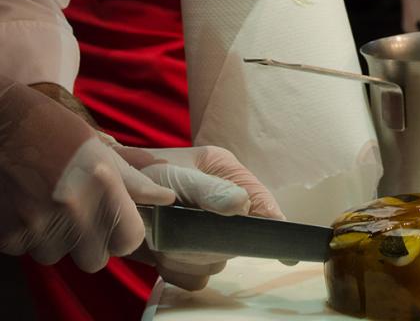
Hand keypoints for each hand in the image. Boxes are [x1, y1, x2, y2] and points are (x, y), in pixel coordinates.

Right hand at [0, 80, 173, 270]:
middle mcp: (73, 206)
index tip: (120, 224)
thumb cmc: (52, 127)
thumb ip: (132, 175)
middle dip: (91, 243)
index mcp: (102, 181)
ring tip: (49, 203)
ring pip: (57, 256)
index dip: (125, 234)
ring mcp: (38, 223)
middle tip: (83, 214)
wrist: (1, 120)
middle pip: (95, 259)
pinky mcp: (8, 233)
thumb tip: (165, 194)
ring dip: (56, 239)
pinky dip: (26, 235)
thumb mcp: (97, 144)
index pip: (129, 240)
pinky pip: (26, 251)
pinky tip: (26, 204)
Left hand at [114, 144, 282, 289]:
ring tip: (167, 241)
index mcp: (226, 174)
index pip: (261, 202)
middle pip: (240, 239)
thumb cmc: (141, 172)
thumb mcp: (175, 176)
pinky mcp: (186, 251)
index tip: (284, 250)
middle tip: (187, 235)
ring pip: (218, 261)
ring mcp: (204, 228)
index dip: (274, 224)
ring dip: (191, 258)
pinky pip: (197, 276)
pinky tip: (162, 254)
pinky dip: (179, 271)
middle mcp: (221, 201)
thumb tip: (242, 206)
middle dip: (213, 244)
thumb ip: (208, 191)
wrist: (104, 193)